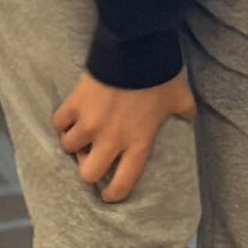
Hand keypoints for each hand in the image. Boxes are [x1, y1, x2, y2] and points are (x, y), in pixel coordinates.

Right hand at [53, 71, 194, 203]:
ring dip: (74, 144)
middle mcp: (111, 139)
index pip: (123, 181)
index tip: (109, 194)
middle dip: (88, 170)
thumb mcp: (181, 100)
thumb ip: (183, 113)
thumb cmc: (161, 78)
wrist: (135, 53)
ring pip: (69, 148)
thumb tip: (189, 116)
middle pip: (88, 173)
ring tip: (82, 135)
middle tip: (91, 161)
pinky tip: (70, 119)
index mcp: (139, 143)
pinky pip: (58, 123)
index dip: (114, 193)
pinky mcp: (74, 105)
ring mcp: (89, 123)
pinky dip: (63, 123)